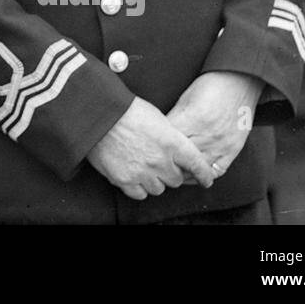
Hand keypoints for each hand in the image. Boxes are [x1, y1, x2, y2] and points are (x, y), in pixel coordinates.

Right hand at [87, 97, 215, 199]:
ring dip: (153, 180)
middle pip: (175, 179)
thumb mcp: (157, 117)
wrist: (99, 112)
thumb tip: (175, 151)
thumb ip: (170, 137)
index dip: (204, 174)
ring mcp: (142, 172)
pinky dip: (138, 187)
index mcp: (172, 142)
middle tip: (158, 163)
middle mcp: (160, 161)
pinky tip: (133, 174)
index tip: (206, 179)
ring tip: (142, 166)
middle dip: (169, 172)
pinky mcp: (124, 180)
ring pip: (158, 189)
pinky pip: (140, 194)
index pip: (197, 165)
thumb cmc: (126, 109)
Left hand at [166, 71, 263, 183]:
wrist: (239, 82)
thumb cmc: (210, 86)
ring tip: (172, 170)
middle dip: (168, 160)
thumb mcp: (185, 99)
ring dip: (184, 171)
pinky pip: (217, 171)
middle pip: (182, 158)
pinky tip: (194, 173)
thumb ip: (174, 118)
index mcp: (193, 119)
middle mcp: (208, 135)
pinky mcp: (233, 150)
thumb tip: (160, 133)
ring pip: (198, 169)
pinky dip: (204, 175)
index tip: (150, 146)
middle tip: (157, 161)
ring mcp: (222, 145)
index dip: (157, 145)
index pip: (169, 141)